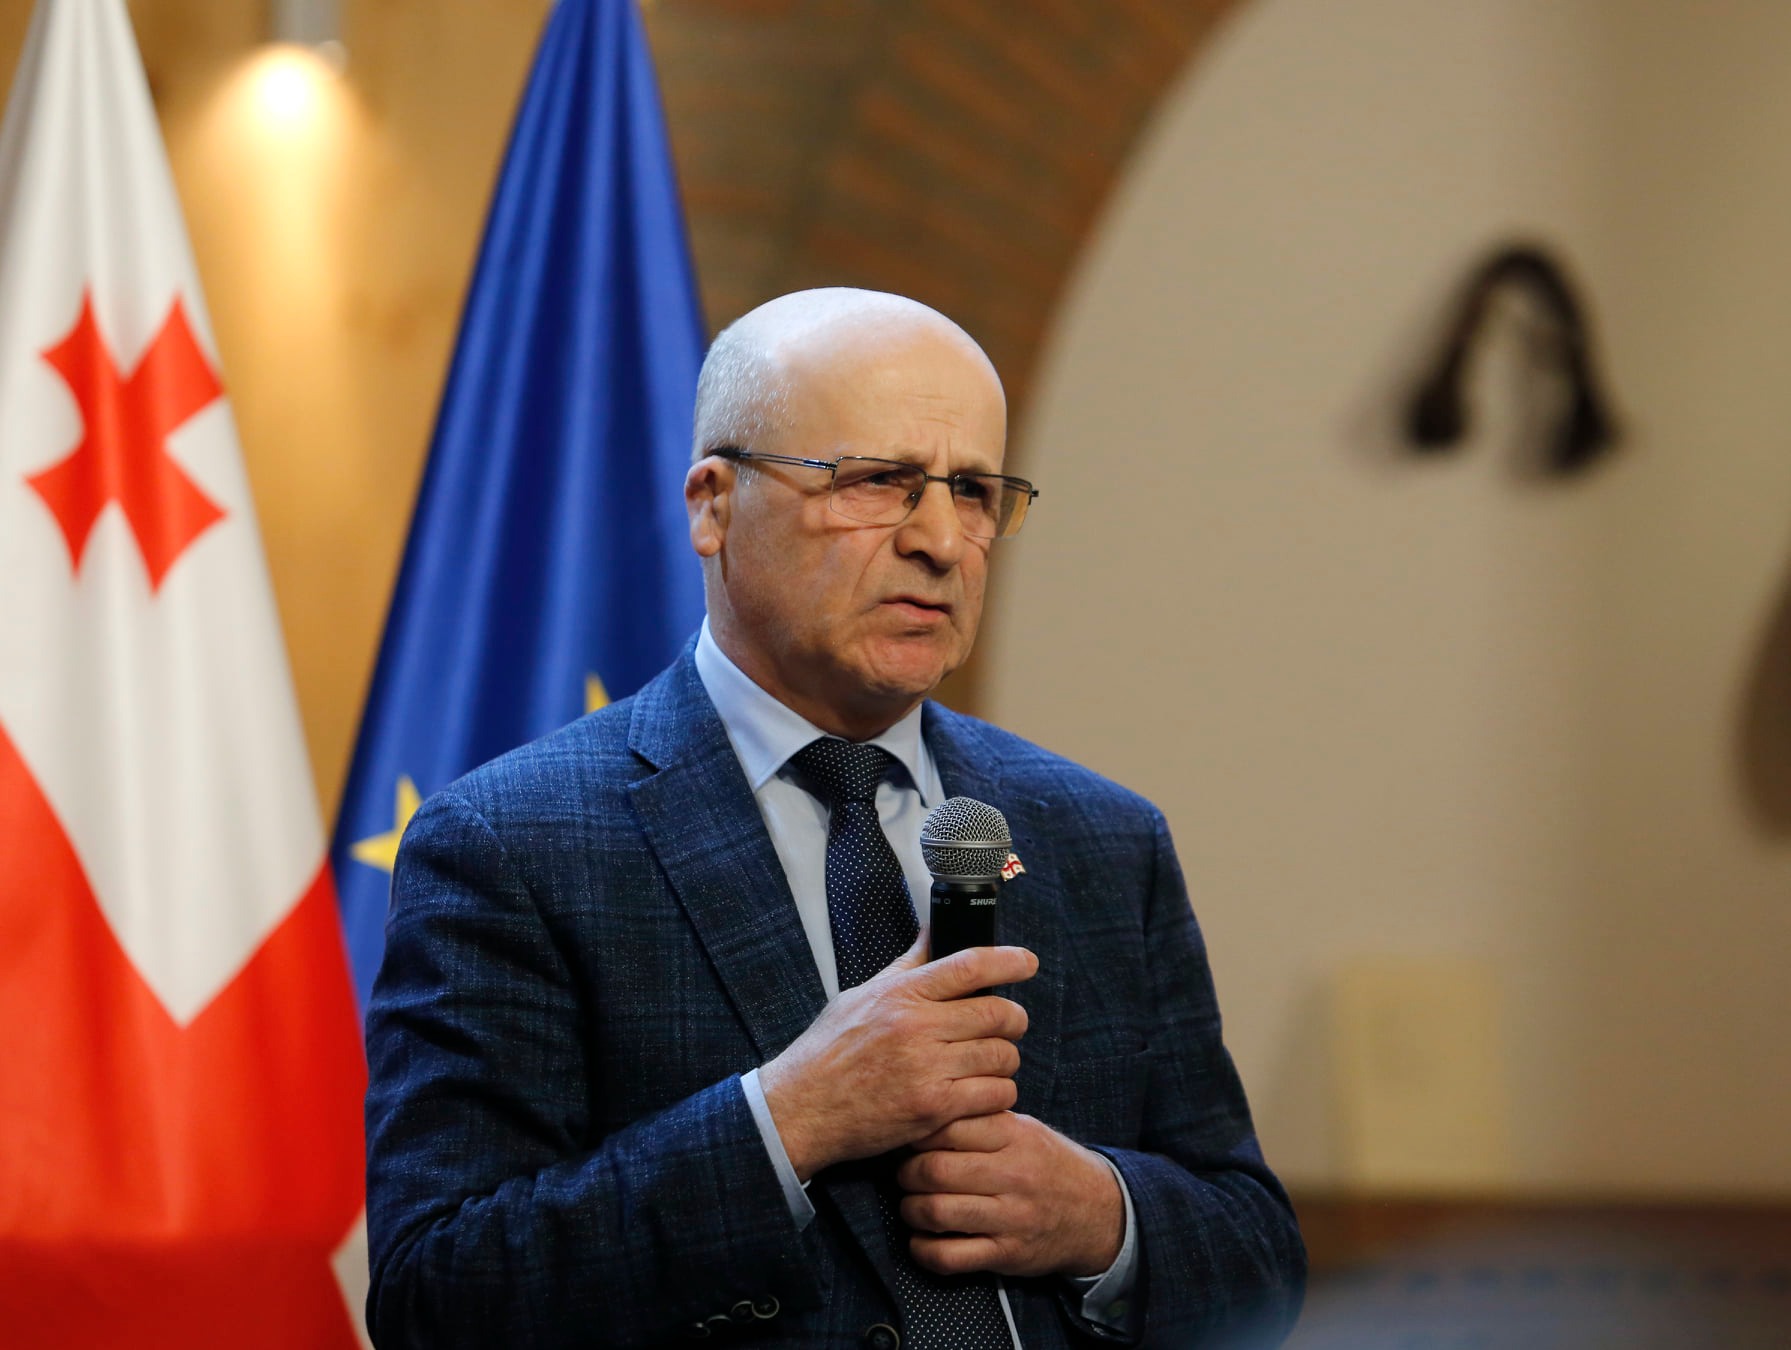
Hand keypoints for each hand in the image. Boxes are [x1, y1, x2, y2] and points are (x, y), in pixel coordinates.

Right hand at [758, 937, 1037, 1179]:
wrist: (800, 1108)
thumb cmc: (828, 1052)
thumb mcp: (861, 995)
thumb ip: (905, 966)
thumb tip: (933, 931)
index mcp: (901, 993)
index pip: (970, 965)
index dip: (1009, 960)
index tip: (1027, 962)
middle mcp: (916, 1026)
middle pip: (997, 1012)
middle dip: (1014, 1018)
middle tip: (1011, 1024)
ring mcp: (927, 1068)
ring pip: (1001, 1056)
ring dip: (1005, 1059)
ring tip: (992, 1062)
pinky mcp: (934, 1108)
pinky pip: (993, 1095)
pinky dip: (998, 1094)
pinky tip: (984, 1093)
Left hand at [895, 1112, 1124, 1278]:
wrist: (1097, 1211)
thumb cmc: (1047, 1163)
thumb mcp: (1025, 1129)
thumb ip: (982, 1119)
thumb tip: (927, 1111)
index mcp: (1014, 1135)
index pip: (948, 1126)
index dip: (919, 1132)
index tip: (912, 1138)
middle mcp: (1012, 1175)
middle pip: (934, 1170)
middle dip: (906, 1173)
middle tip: (905, 1173)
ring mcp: (1010, 1218)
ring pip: (936, 1212)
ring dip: (910, 1210)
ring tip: (912, 1204)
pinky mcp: (1006, 1254)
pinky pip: (950, 1258)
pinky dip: (923, 1251)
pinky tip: (921, 1241)